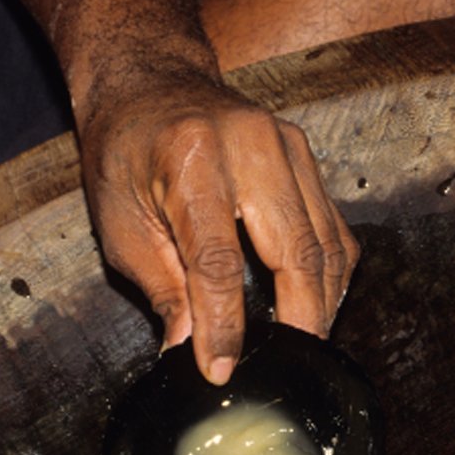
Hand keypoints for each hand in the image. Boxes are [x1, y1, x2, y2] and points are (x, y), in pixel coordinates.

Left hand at [77, 70, 358, 383]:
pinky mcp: (306, 155)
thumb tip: (186, 350)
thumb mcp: (121, 226)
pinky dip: (329, 276)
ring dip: (322, 304)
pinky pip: (333, 227)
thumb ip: (161, 288)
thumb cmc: (125, 154)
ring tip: (305, 348)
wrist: (150, 85)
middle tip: (290, 368)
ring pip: (325, 243)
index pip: (218, 262)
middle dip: (298, 321)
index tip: (221, 370)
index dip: (224, 325)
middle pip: (294, 252)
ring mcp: (286, 145)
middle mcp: (249, 144)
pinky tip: (316, 307)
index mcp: (190, 159)